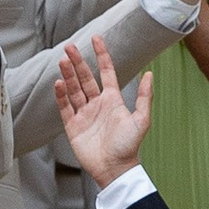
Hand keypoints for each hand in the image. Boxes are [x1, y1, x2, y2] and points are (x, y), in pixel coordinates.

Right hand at [53, 34, 151, 187]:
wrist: (115, 169)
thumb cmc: (129, 146)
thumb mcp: (141, 119)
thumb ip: (144, 97)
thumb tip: (150, 74)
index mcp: (113, 100)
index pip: (106, 72)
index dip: (101, 55)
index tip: (95, 39)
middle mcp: (97, 104)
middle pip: (85, 78)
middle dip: (77, 62)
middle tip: (69, 47)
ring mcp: (84, 115)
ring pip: (73, 90)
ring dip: (68, 76)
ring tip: (62, 61)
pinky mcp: (73, 127)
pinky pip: (65, 108)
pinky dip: (61, 96)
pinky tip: (58, 83)